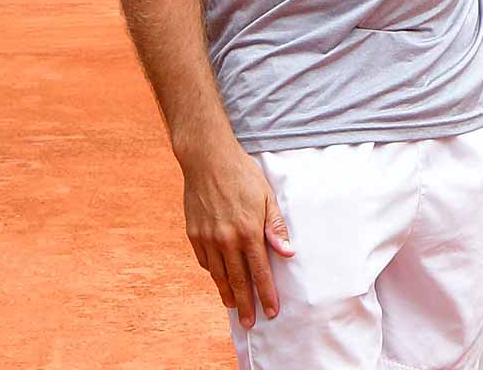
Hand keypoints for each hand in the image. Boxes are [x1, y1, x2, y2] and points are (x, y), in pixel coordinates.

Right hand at [179, 137, 294, 328]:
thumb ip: (276, 228)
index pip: (260, 271)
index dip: (266, 294)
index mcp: (249, 231)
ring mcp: (208, 238)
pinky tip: (220, 278)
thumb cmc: (243, 176)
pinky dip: (214, 273)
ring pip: (219, 275)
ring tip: (234, 307)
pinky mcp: (194, 234)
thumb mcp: (267, 197)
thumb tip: (288, 253)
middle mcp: (226, 239)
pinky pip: (205, 261)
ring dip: (227, 293)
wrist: (208, 160)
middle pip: (238, 280)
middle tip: (250, 322)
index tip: (271, 311)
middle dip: (246, 304)